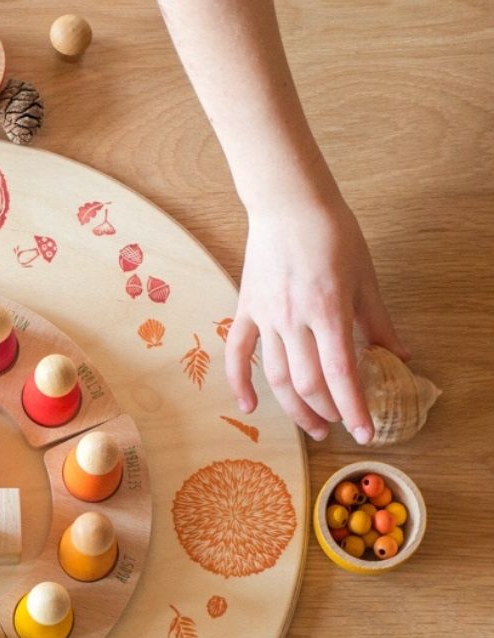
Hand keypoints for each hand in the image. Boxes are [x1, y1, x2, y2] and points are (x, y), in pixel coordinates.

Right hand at [225, 195, 409, 442]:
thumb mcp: (365, 277)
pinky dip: (240, 383)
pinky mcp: (246, 311)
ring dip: (294, 407)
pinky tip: (250, 405)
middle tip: (339, 426)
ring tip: (312, 424)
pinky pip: (238, 354)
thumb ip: (378, 321)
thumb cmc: (331, 233)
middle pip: (307, 383)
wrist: (287, 204)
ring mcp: (266, 317)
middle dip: (325, 412)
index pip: (341, 373)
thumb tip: (400, 356)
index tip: (364, 432)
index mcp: (328, 310)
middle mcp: (294, 319)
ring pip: (277, 376)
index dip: (353, 408)